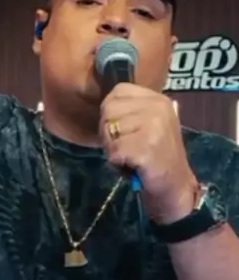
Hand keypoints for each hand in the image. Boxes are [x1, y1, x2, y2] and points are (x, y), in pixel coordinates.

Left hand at [100, 84, 197, 222]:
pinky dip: (118, 163)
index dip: (111, 113)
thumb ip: (129, 110)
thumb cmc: (156, 157)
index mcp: (156, 99)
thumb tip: (104, 106)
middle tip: (126, 147)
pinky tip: (133, 166)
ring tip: (132, 156)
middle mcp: (157, 107)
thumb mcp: (148, 124)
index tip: (124, 131)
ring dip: (113, 149)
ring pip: (109, 131)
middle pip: (108, 110)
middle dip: (109, 132)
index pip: (117, 93)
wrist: (175, 186)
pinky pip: (114, 151)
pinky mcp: (146, 147)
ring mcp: (153, 126)